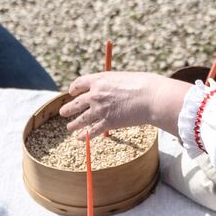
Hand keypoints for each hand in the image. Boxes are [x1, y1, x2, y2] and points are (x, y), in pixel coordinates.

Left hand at [59, 71, 190, 137]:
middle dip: (69, 108)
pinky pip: (92, 131)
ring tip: (69, 127)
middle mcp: (95, 94)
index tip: (72, 93)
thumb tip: (111, 89)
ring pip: (81, 119)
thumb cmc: (144, 84)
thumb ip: (113, 84)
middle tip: (64, 112)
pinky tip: (80, 138)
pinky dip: (85, 136)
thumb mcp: (124, 78)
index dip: (74, 89)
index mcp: (99, 80)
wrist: (152, 97)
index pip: (79, 83)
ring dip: (74, 124)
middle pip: (76, 102)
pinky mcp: (108, 123)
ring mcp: (100, 110)